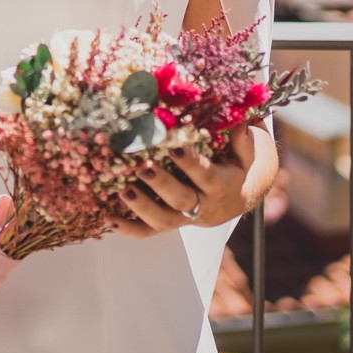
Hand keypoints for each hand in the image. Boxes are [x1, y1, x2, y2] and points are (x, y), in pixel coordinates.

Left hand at [111, 125, 263, 238]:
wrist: (233, 200)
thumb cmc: (233, 170)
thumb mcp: (244, 156)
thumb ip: (242, 141)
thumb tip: (240, 121)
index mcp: (219, 185)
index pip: (205, 175)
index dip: (191, 163)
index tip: (176, 146)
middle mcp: (200, 205)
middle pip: (181, 199)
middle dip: (160, 184)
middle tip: (142, 166)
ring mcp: (183, 217)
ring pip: (162, 220)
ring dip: (141, 207)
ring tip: (122, 189)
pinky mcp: (168, 224)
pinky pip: (148, 232)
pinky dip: (128, 228)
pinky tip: (108, 219)